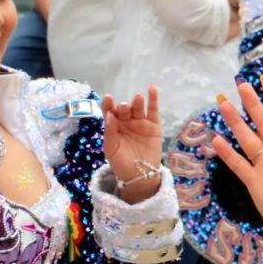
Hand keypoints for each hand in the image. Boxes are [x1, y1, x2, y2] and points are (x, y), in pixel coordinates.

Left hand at [102, 87, 163, 202]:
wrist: (140, 175)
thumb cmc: (121, 163)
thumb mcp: (111, 149)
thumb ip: (110, 132)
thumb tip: (110, 115)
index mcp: (113, 126)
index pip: (109, 111)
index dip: (108, 104)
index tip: (108, 98)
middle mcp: (126, 121)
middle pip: (124, 109)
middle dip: (124, 106)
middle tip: (125, 107)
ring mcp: (140, 122)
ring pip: (138, 108)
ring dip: (137, 102)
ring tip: (137, 98)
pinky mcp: (154, 125)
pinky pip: (153, 110)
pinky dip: (153, 99)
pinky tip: (152, 88)